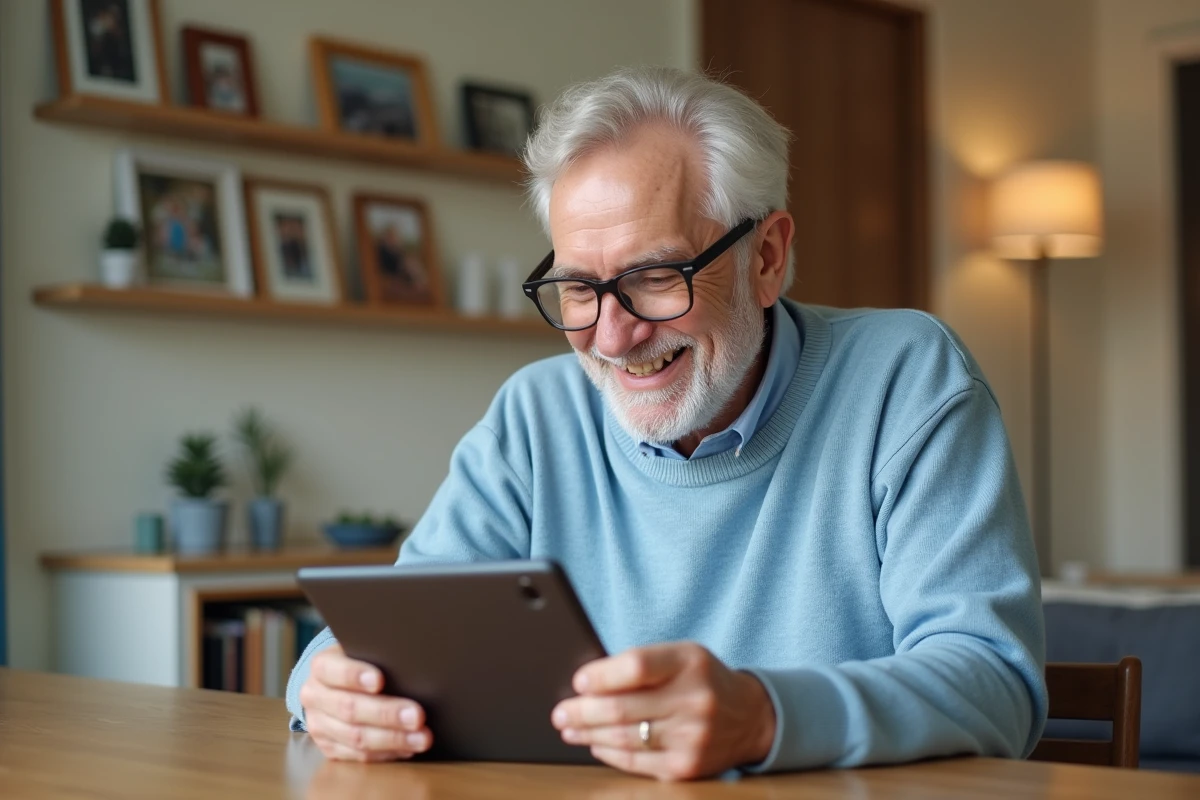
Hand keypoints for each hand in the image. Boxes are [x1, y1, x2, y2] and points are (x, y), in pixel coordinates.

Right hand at [299, 643, 432, 761]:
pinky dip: (387, 752)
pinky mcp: (329, 747)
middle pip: (349, 708)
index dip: (354, 676)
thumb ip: (379, 654)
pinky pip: (359, 756)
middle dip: (386, 714)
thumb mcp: (364, 649)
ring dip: (393, 739)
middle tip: (417, 716)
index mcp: (321, 666)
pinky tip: (408, 748)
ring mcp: (319, 725)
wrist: (336, 684)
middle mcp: (314, 696)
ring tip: (421, 738)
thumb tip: (412, 664)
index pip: (332, 670)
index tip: (379, 680)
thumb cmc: (362, 661)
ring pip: (356, 737)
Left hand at [550, 643, 775, 780]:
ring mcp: (692, 737)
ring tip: (569, 728)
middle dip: (582, 711)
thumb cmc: (701, 680)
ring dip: (589, 734)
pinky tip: (594, 745)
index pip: (637, 667)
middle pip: (623, 708)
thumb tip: (587, 683)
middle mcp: (694, 699)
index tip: (578, 681)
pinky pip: (636, 761)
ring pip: (625, 737)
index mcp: (690, 662)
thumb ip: (642, 664)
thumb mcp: (681, 656)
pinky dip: (609, 753)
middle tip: (560, 712)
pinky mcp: (687, 766)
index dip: (602, 675)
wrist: (750, 717)